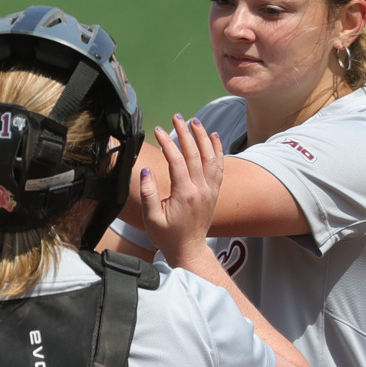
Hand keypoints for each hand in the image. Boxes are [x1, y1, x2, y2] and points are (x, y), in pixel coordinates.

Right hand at [137, 114, 225, 263]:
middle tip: (177, 117)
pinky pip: (219, 166)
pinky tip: (214, 136)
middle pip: (194, 154)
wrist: (189, 249)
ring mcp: (210, 189)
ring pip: (210, 157)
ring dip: (202, 137)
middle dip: (185, 133)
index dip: (167, 143)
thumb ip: (148, 194)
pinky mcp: (214, 191)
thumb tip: (145, 171)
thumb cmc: (167, 235)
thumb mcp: (151, 219)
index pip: (177, 161)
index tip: (157, 130)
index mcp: (184, 194)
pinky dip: (218, 149)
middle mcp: (201, 189)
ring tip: (195, 121)